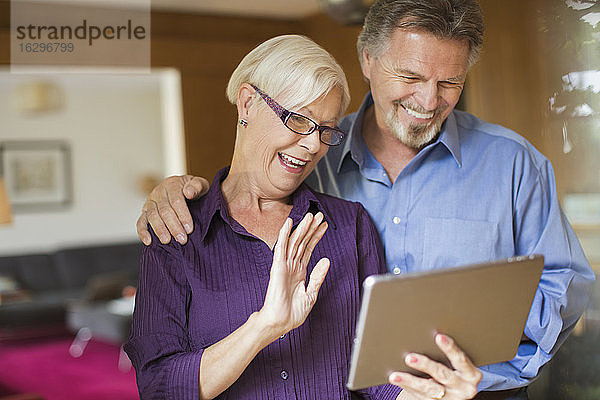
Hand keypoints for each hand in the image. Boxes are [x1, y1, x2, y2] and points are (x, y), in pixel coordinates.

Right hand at [136, 175, 208, 244]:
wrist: (185, 190)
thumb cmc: (194, 190)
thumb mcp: (200, 185)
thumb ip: (198, 186)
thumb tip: (188, 192)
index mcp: (172, 185)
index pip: (176, 201)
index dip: (183, 215)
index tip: (189, 229)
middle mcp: (159, 192)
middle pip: (164, 210)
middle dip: (173, 226)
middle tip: (182, 239)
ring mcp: (150, 202)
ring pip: (152, 216)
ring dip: (160, 230)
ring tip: (167, 241)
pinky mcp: (145, 212)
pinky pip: (141, 221)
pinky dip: (142, 232)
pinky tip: (148, 241)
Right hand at [257, 212, 329, 339]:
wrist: (280, 322)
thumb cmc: (293, 312)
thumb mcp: (311, 293)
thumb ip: (318, 276)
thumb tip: (326, 260)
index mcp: (299, 271)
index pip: (309, 249)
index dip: (316, 236)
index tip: (324, 226)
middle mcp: (292, 265)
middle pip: (303, 242)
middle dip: (311, 228)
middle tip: (319, 215)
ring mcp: (284, 265)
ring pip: (294, 242)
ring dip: (302, 228)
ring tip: (310, 216)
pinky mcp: (278, 267)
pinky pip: (281, 247)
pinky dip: (285, 234)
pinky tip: (289, 223)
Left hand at [390, 334, 481, 399]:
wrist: (457, 394)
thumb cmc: (456, 371)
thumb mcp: (459, 365)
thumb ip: (449, 355)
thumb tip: (431, 335)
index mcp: (471, 374)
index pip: (460, 359)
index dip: (450, 348)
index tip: (439, 336)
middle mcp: (464, 388)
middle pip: (443, 374)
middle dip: (425, 365)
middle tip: (409, 358)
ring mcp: (451, 398)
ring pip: (429, 389)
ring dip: (410, 381)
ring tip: (395, 376)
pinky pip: (421, 397)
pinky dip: (408, 387)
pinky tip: (397, 380)